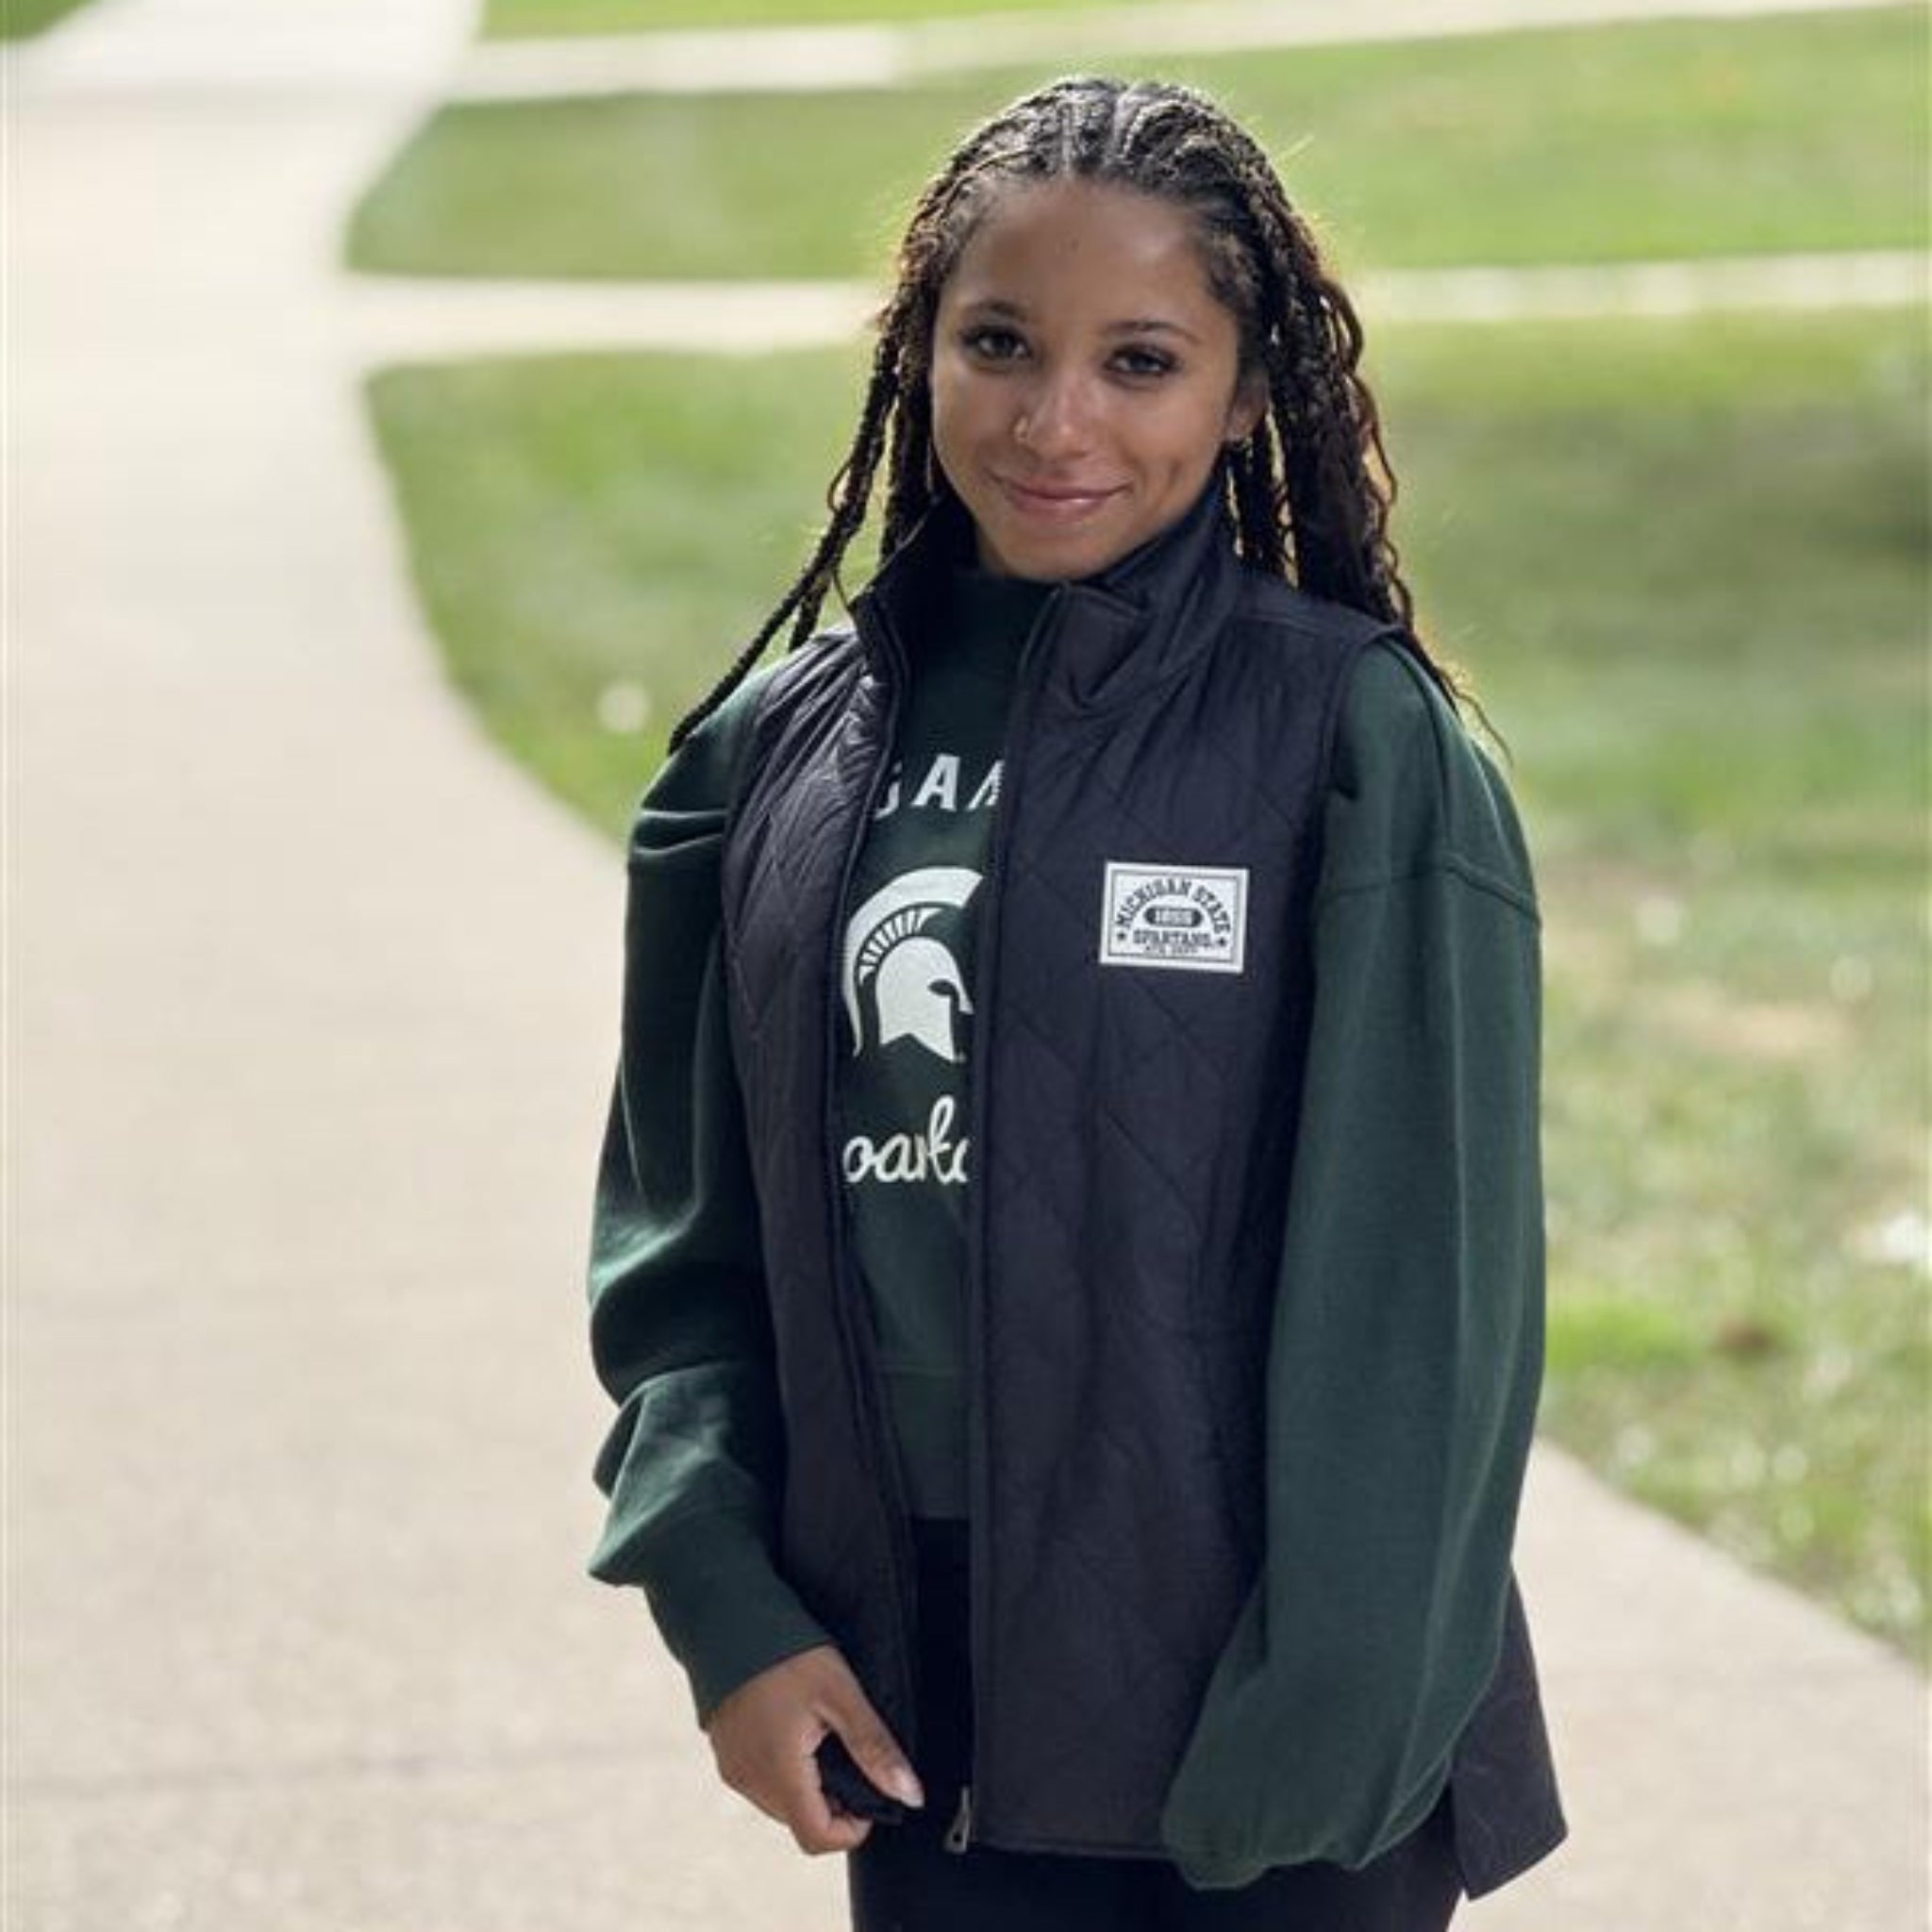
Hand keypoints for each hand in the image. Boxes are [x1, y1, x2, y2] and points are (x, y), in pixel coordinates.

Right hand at [703, 1642, 925, 1853]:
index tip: (870, 1794)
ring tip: (823, 1737)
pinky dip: (785, 1770)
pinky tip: (797, 1731)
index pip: (817, 1838)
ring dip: (809, 1786)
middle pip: (801, 1821)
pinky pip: (761, 1781)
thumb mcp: (840, 1694)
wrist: (727, 1617)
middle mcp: (749, 1780)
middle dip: (833, 1803)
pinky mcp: (725, 1754)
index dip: (853, 1829)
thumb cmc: (783, 1651)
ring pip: (781, 1803)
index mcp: (778, 1773)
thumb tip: (908, 1792)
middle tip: (850, 1753)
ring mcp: (733, 1768)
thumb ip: (874, 1747)